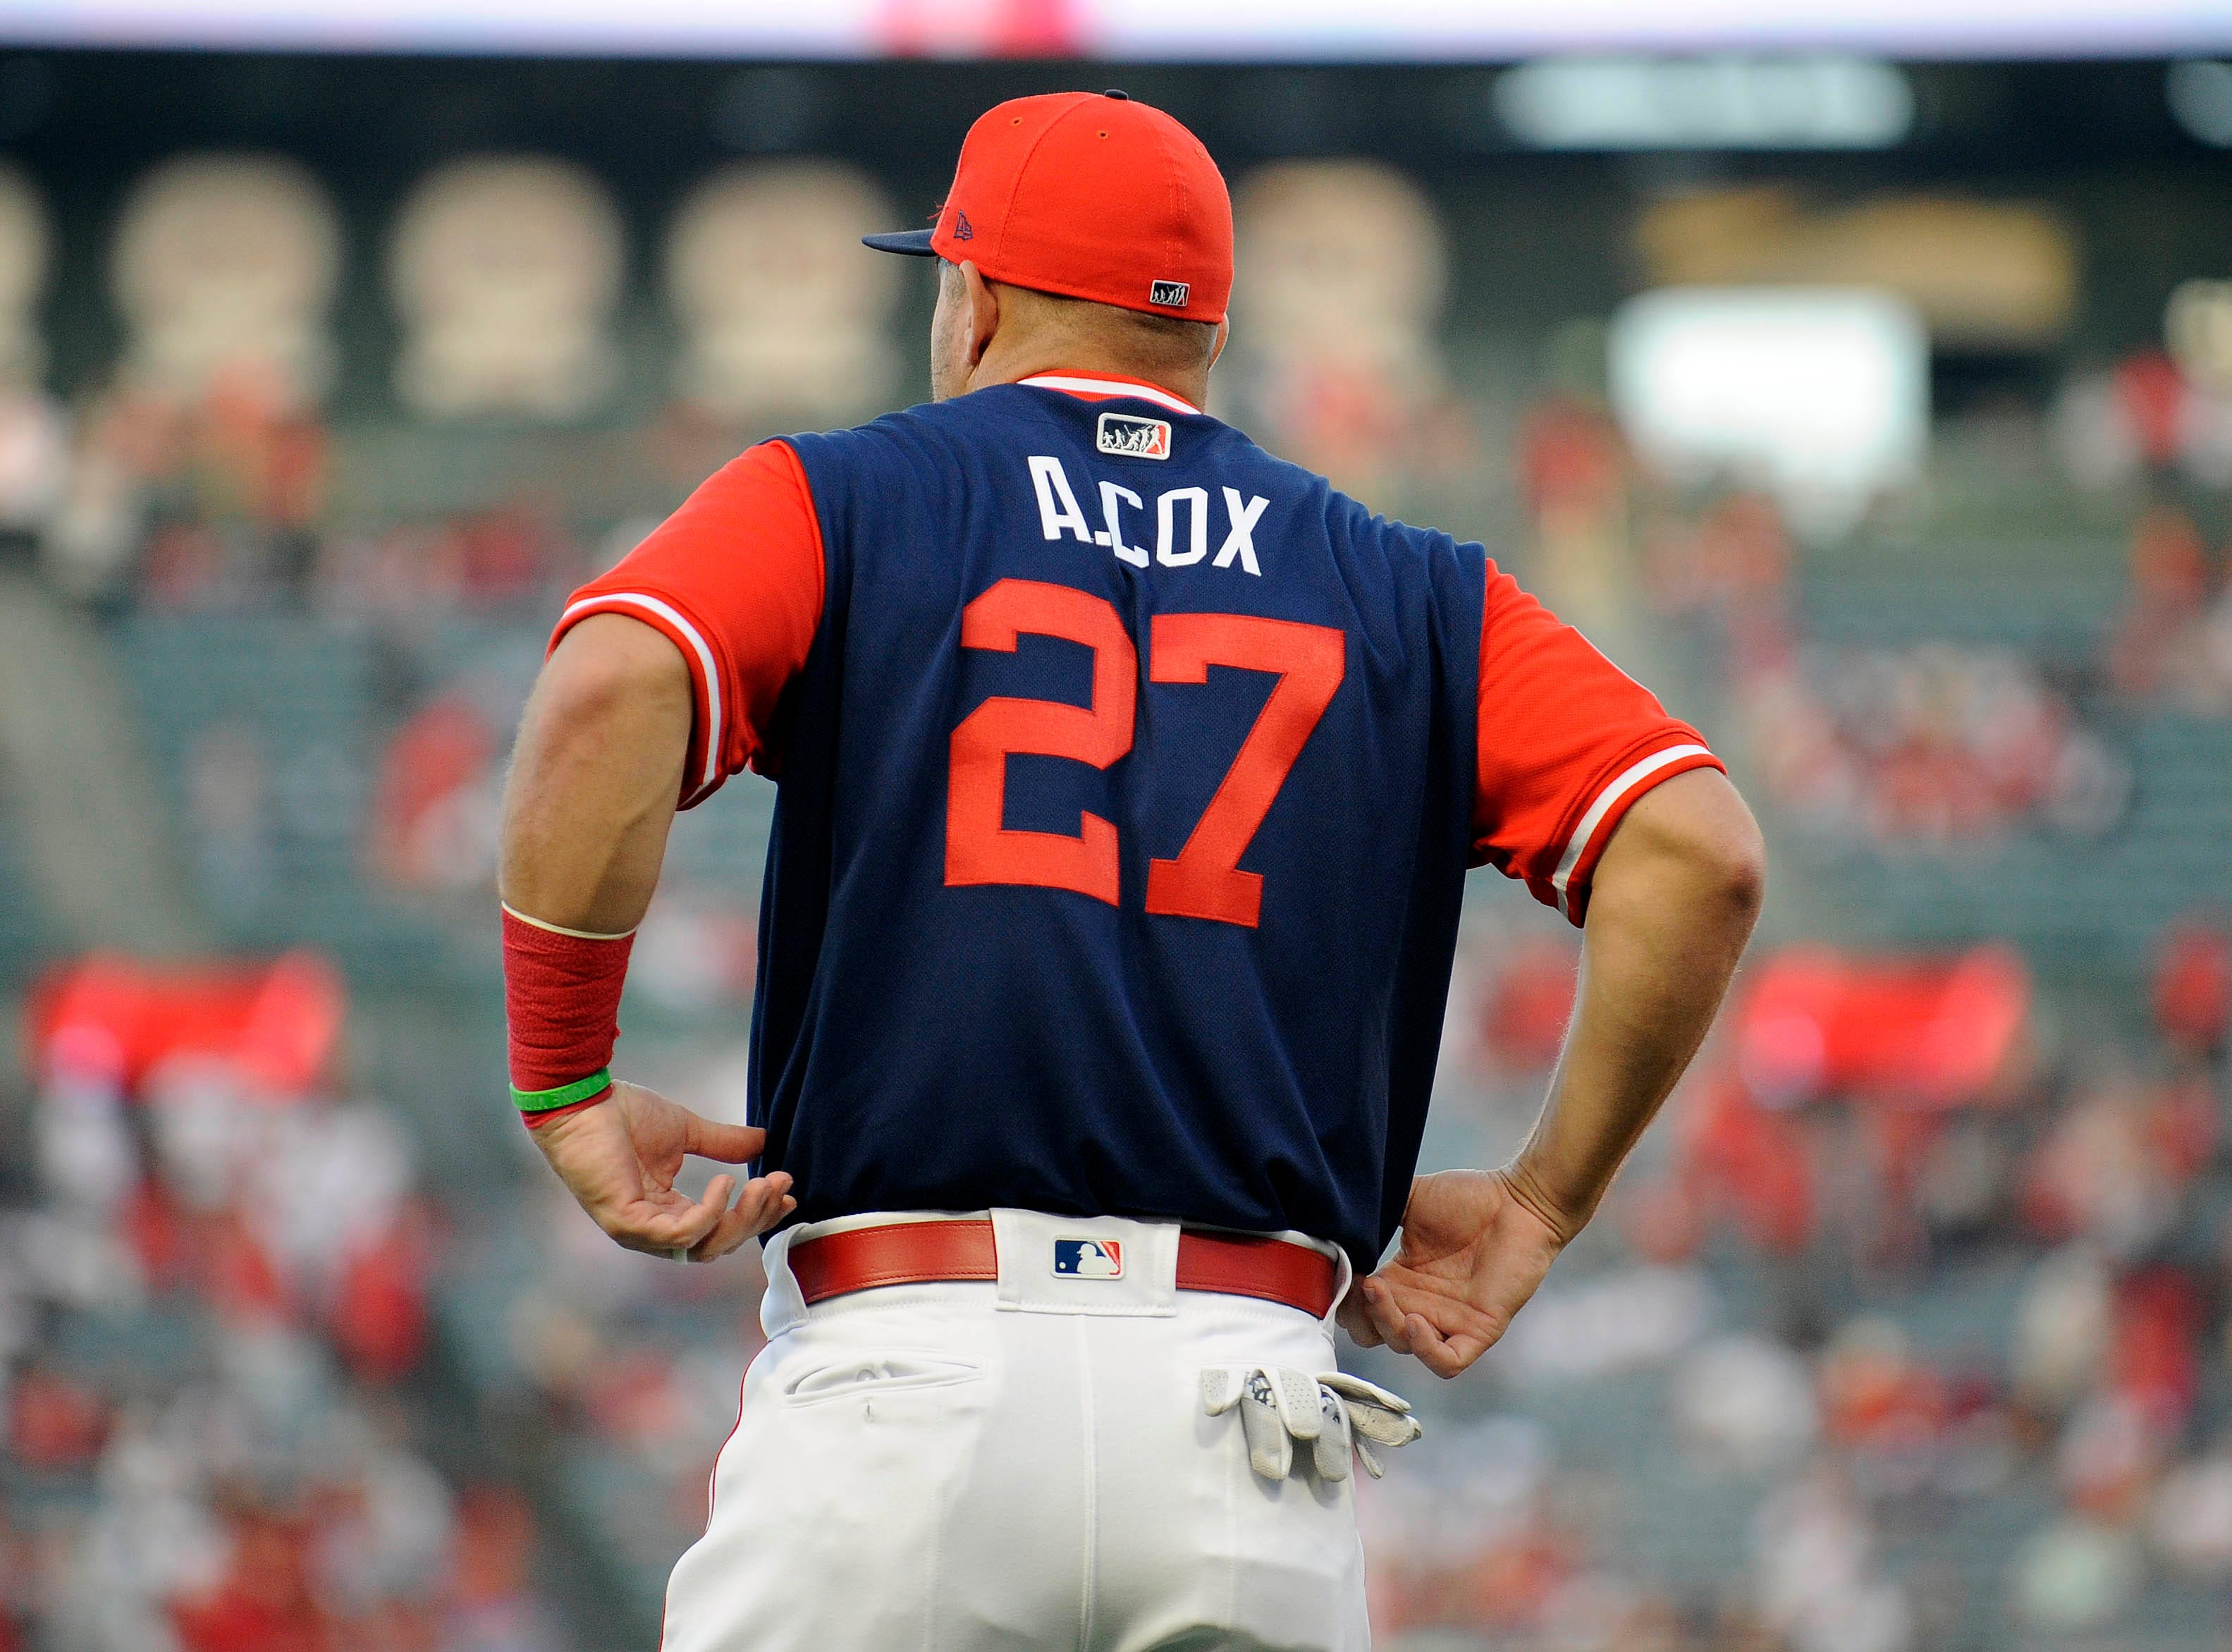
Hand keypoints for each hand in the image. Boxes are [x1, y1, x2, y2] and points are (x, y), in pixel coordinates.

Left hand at [528, 1080, 794, 1262]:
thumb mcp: (686, 1130)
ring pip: (704, 1246)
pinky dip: (709, 1213)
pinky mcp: (626, 1223)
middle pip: (718, 1245)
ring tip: (759, 1183)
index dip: (756, 1216)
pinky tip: (724, 1182)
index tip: (787, 1191)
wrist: (582, 1099)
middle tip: (780, 1184)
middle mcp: (652, 1230)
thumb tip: (764, 1142)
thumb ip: (722, 1143)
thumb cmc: (623, 1114)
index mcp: (665, 1212)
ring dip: (740, 1218)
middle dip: (756, 1218)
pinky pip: (680, 1234)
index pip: (718, 1230)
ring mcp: (637, 1231)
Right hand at [1337, 1167, 1572, 1378]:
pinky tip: (1417, 1320)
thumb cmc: (1471, 1198)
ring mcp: (1449, 1320)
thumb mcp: (1412, 1199)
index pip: (1360, 1307)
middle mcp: (1421, 1304)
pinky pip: (1447, 1362)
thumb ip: (1378, 1207)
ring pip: (1403, 1346)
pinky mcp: (1479, 1330)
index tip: (1336, 1273)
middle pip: (1374, 1332)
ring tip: (1382, 1290)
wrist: (1520, 1200)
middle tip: (1361, 1284)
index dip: (1344, 1298)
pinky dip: (1426, 1349)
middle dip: (1359, 1315)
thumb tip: (1336, 1213)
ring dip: (1386, 1324)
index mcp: (1402, 1279)